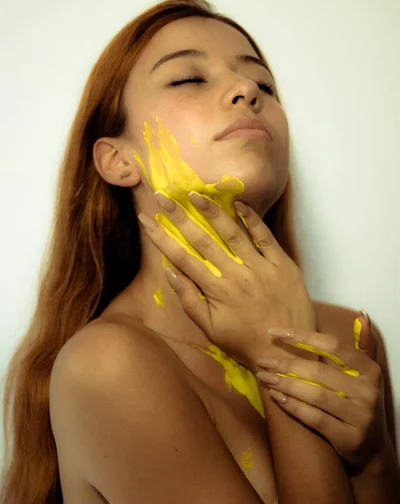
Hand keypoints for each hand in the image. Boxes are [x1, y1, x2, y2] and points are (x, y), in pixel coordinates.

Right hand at [139, 190, 315, 365]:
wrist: (288, 352)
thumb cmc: (245, 342)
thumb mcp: (210, 329)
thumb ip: (189, 300)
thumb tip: (170, 272)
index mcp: (216, 291)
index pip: (183, 258)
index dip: (162, 238)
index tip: (146, 219)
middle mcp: (236, 275)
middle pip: (203, 240)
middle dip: (180, 217)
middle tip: (163, 196)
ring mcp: (261, 267)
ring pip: (233, 233)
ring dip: (212, 212)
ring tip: (195, 194)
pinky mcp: (282, 264)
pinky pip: (265, 237)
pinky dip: (252, 219)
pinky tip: (239, 204)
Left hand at [255, 315, 385, 472]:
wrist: (372, 448)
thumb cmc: (361, 402)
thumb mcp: (368, 373)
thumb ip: (364, 344)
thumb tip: (361, 313)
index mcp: (369, 370)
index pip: (333, 346)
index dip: (303, 337)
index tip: (275, 332)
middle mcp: (367, 391)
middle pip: (318, 372)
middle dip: (286, 365)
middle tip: (263, 361)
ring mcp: (359, 416)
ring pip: (314, 395)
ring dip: (285, 384)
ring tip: (264, 377)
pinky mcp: (348, 438)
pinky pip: (314, 418)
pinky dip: (293, 406)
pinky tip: (276, 397)